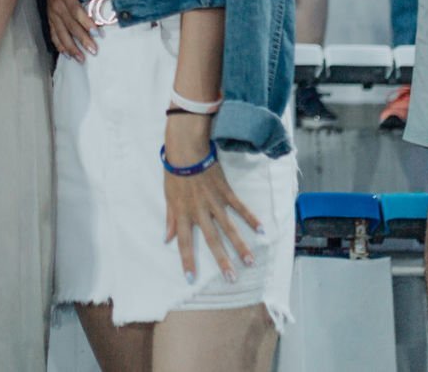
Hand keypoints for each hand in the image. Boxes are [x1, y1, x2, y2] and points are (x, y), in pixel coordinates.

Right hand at [46, 0, 98, 60]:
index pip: (76, 11)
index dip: (86, 22)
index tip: (97, 33)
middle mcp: (57, 7)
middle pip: (70, 25)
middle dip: (82, 39)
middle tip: (93, 50)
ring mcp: (52, 14)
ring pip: (61, 33)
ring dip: (71, 47)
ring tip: (81, 59)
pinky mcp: (50, 19)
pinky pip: (53, 34)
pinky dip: (59, 45)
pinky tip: (66, 55)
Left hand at [163, 122, 262, 285]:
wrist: (187, 149)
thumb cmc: (174, 172)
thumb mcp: (168, 197)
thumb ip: (170, 219)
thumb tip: (166, 238)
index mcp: (183, 213)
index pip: (184, 242)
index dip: (187, 260)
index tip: (190, 279)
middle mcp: (200, 211)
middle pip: (212, 240)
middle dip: (222, 260)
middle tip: (232, 278)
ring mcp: (214, 202)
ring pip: (229, 227)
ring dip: (240, 245)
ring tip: (250, 261)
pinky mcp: (225, 191)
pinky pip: (240, 207)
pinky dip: (250, 218)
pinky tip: (261, 230)